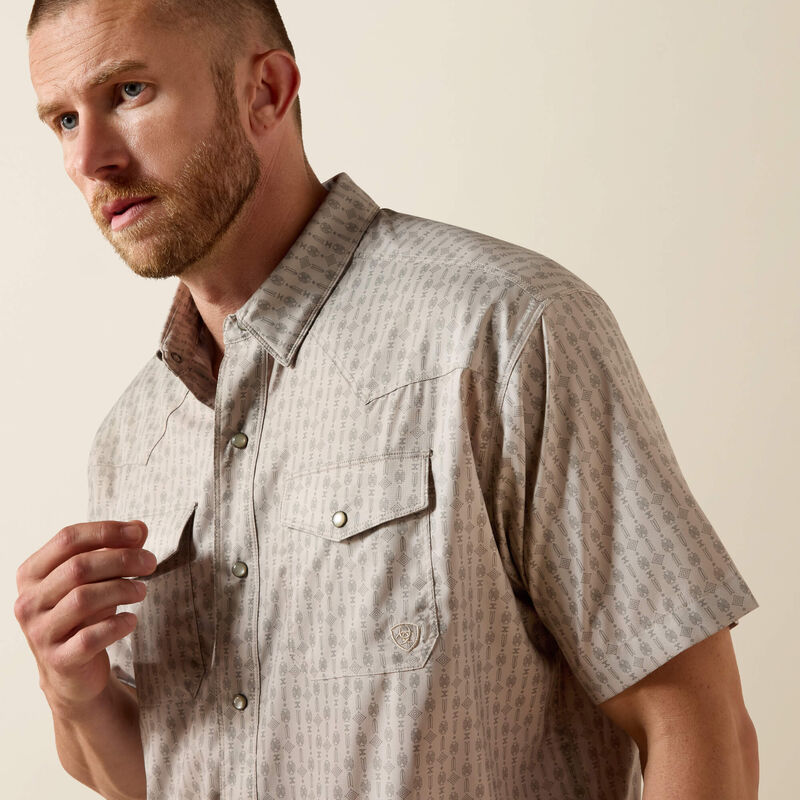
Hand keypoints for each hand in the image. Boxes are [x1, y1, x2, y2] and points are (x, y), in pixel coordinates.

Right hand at [14, 521, 155, 715]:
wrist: (72, 672)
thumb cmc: (83, 616)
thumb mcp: (97, 579)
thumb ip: (114, 550)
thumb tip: (139, 527)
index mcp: (31, 574)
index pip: (67, 539)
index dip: (106, 531)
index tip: (138, 533)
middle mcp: (28, 601)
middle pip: (79, 567)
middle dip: (122, 559)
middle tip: (150, 563)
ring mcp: (40, 633)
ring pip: (83, 599)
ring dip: (121, 589)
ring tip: (142, 590)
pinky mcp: (58, 660)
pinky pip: (90, 637)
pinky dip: (117, 625)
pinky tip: (131, 620)